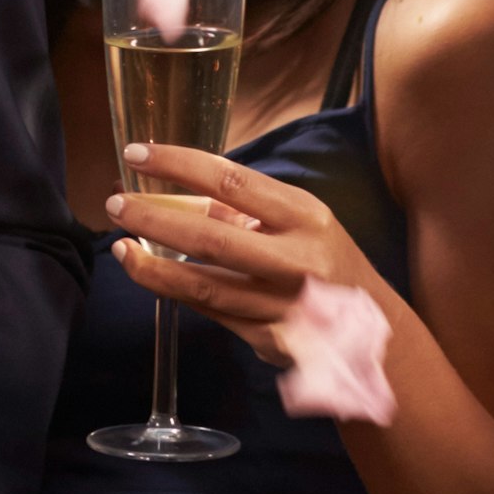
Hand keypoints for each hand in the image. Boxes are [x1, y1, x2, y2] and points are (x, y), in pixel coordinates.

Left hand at [105, 143, 389, 367]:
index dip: (178, 164)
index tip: (137, 154)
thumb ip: (249, 208)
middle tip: (116, 205)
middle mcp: (296, 262)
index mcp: (305, 217)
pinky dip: (175, 293)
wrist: (377, 334)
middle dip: (153, 220)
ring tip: (120, 246)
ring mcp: (282, 306)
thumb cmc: (327, 260)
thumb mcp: (303, 220)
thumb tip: (182, 190)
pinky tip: (150, 275)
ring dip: (152, 267)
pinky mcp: (269, 340)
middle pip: (209, 239)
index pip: (230, 181)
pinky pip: (211, 314)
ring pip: (202, 287)